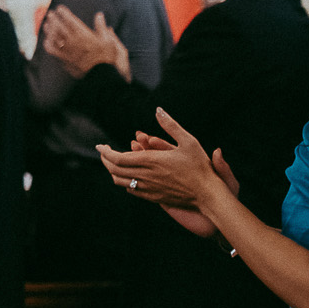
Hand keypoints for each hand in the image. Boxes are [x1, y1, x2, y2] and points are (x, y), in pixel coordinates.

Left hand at [43, 7, 127, 80]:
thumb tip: (99, 15)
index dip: (64, 13)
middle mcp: (74, 42)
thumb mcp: (109, 41)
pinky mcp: (64, 60)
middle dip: (54, 19)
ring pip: (54, 38)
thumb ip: (101, 27)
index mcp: (85, 35)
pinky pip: (52, 51)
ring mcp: (67, 51)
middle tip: (50, 13)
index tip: (60, 8)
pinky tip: (46, 41)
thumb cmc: (107, 58)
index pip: (71, 21)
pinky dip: (48, 44)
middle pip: (59, 27)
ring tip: (46, 24)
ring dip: (49, 30)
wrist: (102, 76)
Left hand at [98, 108, 225, 212]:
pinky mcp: (153, 197)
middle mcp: (145, 176)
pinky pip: (132, 190)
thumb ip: (170, 125)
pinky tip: (128, 175)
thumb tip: (158, 110)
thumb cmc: (200, 166)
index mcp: (150, 161)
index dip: (105, 152)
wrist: (208, 194)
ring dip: (113, 171)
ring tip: (114, 162)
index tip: (100, 146)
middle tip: (104, 152)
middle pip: (114, 170)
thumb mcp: (189, 141)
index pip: (117, 158)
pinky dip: (125, 181)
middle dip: (105, 160)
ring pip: (120, 181)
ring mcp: (148, 188)